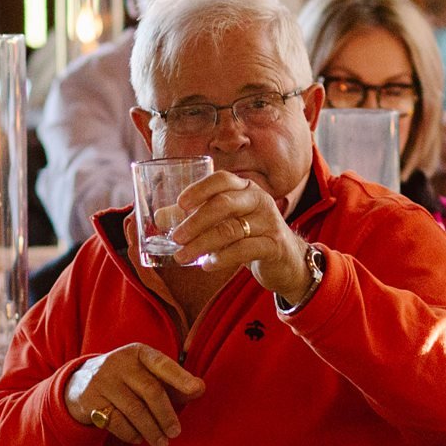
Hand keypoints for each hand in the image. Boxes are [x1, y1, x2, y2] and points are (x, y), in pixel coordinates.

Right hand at [64, 343, 206, 445]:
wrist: (80, 383)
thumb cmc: (125, 379)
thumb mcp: (146, 374)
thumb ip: (173, 382)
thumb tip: (199, 389)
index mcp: (139, 353)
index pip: (162, 364)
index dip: (181, 377)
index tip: (197, 389)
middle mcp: (120, 363)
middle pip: (150, 390)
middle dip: (166, 415)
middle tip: (176, 432)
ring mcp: (103, 381)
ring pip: (134, 410)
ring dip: (151, 430)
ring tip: (161, 442)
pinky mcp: (90, 400)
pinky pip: (116, 422)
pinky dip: (131, 434)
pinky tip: (139, 438)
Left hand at [169, 170, 310, 299]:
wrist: (286, 260)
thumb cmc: (249, 235)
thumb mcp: (224, 222)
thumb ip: (194, 217)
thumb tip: (159, 217)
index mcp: (245, 189)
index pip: (222, 180)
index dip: (200, 189)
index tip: (180, 204)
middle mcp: (259, 200)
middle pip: (223, 204)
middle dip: (195, 221)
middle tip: (175, 238)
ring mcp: (269, 222)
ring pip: (231, 229)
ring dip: (202, 243)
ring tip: (182, 256)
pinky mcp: (274, 245)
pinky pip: (245, 249)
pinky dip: (223, 257)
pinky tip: (207, 265)